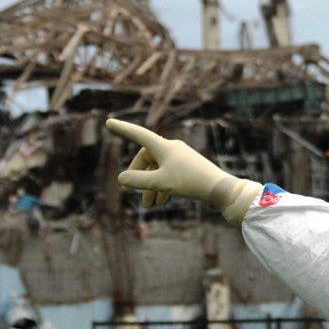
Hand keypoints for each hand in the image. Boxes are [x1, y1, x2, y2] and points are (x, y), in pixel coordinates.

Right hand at [105, 119, 262, 224]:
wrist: (219, 189)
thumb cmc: (189, 182)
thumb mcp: (160, 183)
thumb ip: (138, 181)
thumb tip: (121, 179)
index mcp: (163, 146)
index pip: (138, 135)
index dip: (122, 129)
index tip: (109, 122)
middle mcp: (171, 148)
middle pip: (146, 159)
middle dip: (138, 177)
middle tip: (130, 194)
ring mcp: (181, 157)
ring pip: (158, 170)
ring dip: (150, 187)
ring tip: (149, 206)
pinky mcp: (188, 167)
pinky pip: (169, 174)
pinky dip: (162, 186)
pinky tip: (161, 202)